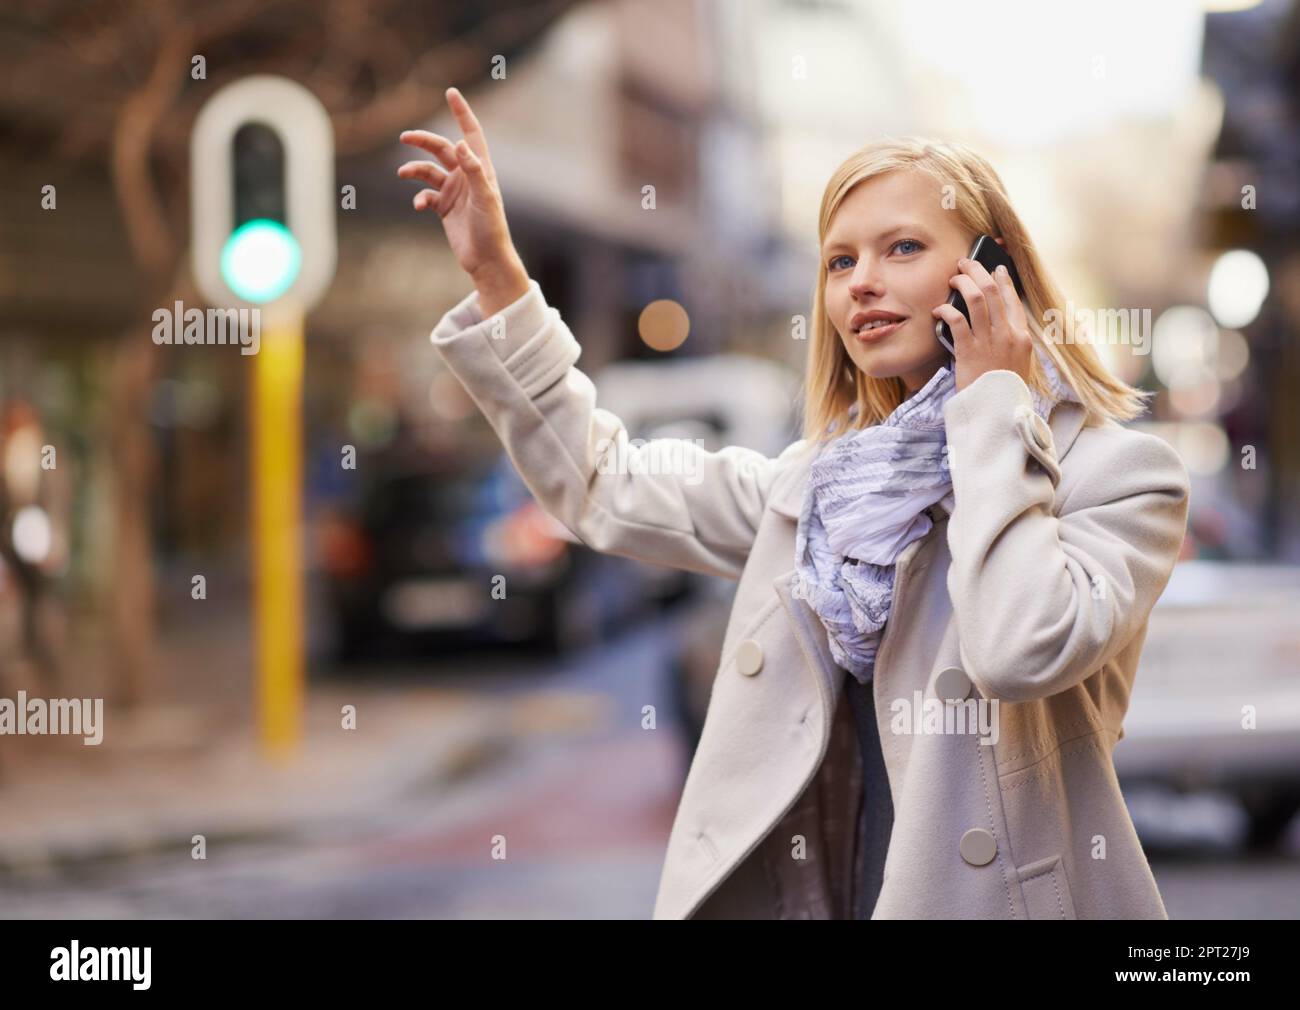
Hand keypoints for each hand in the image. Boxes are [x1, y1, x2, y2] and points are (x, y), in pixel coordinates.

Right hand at [398, 88, 527, 308]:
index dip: (462, 112)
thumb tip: (459, 144)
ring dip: (414, 170)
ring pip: (428, 171)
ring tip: (402, 173)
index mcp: (480, 169)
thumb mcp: (484, 198)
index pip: (470, 133)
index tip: (451, 92)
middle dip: (423, 141)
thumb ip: (473, 170)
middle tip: (404, 137)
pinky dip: (418, 198)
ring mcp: (454, 192)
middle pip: (441, 149)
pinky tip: (418, 206)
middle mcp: (466, 176)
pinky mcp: (444, 208)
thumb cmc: (491, 228)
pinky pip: (425, 195)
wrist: (486, 259)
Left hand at [931, 240, 1031, 393]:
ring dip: (962, 284)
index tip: (995, 268)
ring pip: (976, 300)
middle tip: (965, 264)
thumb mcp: (1015, 364)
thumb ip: (1008, 342)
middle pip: (992, 291)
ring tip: (953, 279)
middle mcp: (1008, 335)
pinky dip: (946, 310)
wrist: (997, 412)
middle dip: (977, 272)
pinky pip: (957, 321)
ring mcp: (989, 342)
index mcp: (1022, 337)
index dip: (1003, 280)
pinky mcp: (969, 351)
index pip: (1013, 299)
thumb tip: (995, 323)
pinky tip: (938, 310)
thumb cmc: (1002, 391)